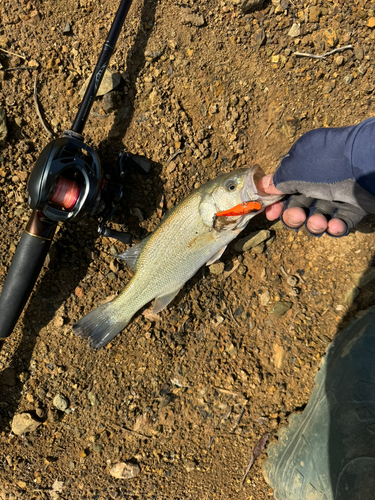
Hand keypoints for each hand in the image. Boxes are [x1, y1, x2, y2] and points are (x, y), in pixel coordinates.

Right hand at [256, 119, 374, 237]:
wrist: (365, 166)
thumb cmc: (324, 164)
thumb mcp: (293, 169)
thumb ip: (277, 180)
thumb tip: (261, 186)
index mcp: (304, 165)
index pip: (285, 188)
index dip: (277, 203)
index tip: (271, 215)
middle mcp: (320, 179)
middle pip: (300, 205)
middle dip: (294, 216)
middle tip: (297, 217)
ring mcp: (339, 193)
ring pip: (319, 216)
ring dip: (314, 224)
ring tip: (318, 223)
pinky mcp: (355, 206)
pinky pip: (341, 221)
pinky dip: (335, 227)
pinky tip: (334, 226)